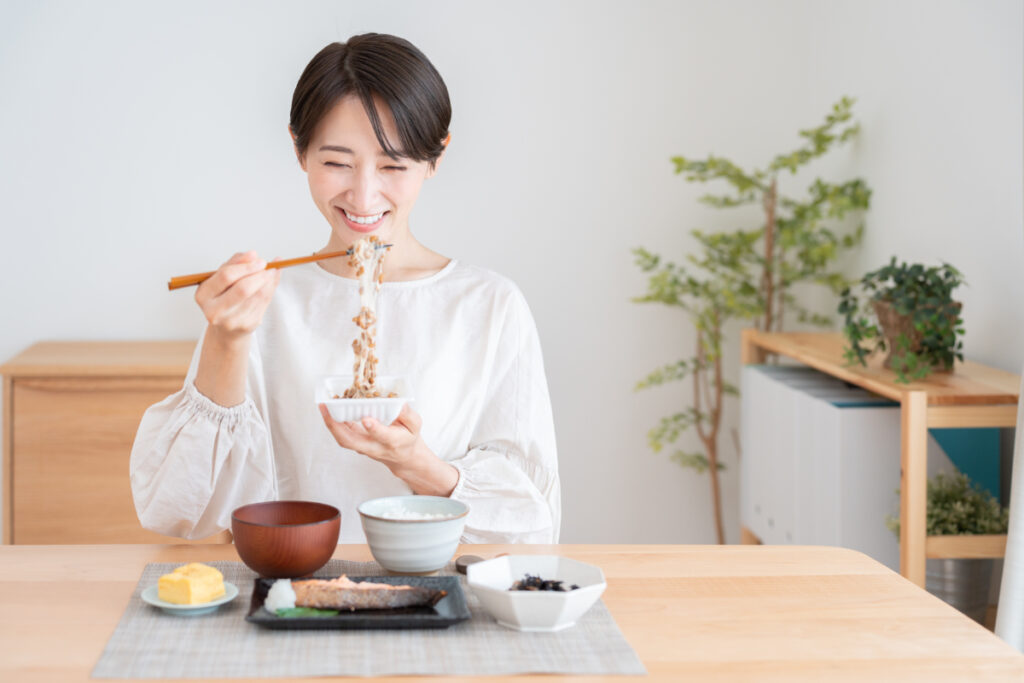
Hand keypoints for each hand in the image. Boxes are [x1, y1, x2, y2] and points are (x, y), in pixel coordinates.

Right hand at [195, 251, 279, 340]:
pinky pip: (263, 304)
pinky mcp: (246, 326)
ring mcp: (231, 321)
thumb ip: (236, 263)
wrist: (226, 327)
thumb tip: (253, 254)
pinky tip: (270, 284)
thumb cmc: (223, 296)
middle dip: (259, 275)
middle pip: (242, 289)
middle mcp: (214, 311)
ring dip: (268, 281)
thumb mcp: (223, 277)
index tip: (259, 259)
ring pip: (257, 296)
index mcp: (203, 295)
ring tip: (271, 273)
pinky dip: (270, 291)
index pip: (226, 276)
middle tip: (268, 267)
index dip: (246, 266)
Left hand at [318, 403, 458, 495]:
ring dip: (331, 424)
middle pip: (351, 441)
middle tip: (326, 408)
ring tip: (323, 407)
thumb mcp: (415, 426)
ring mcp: (363, 447)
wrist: (403, 458)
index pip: (381, 436)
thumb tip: (399, 402)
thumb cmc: (408, 438)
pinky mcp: (357, 444)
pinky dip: (334, 422)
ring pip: (343, 440)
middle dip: (335, 426)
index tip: (367, 419)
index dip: (374, 429)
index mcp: (391, 441)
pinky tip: (328, 409)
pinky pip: (343, 435)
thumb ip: (408, 414)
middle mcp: (374, 446)